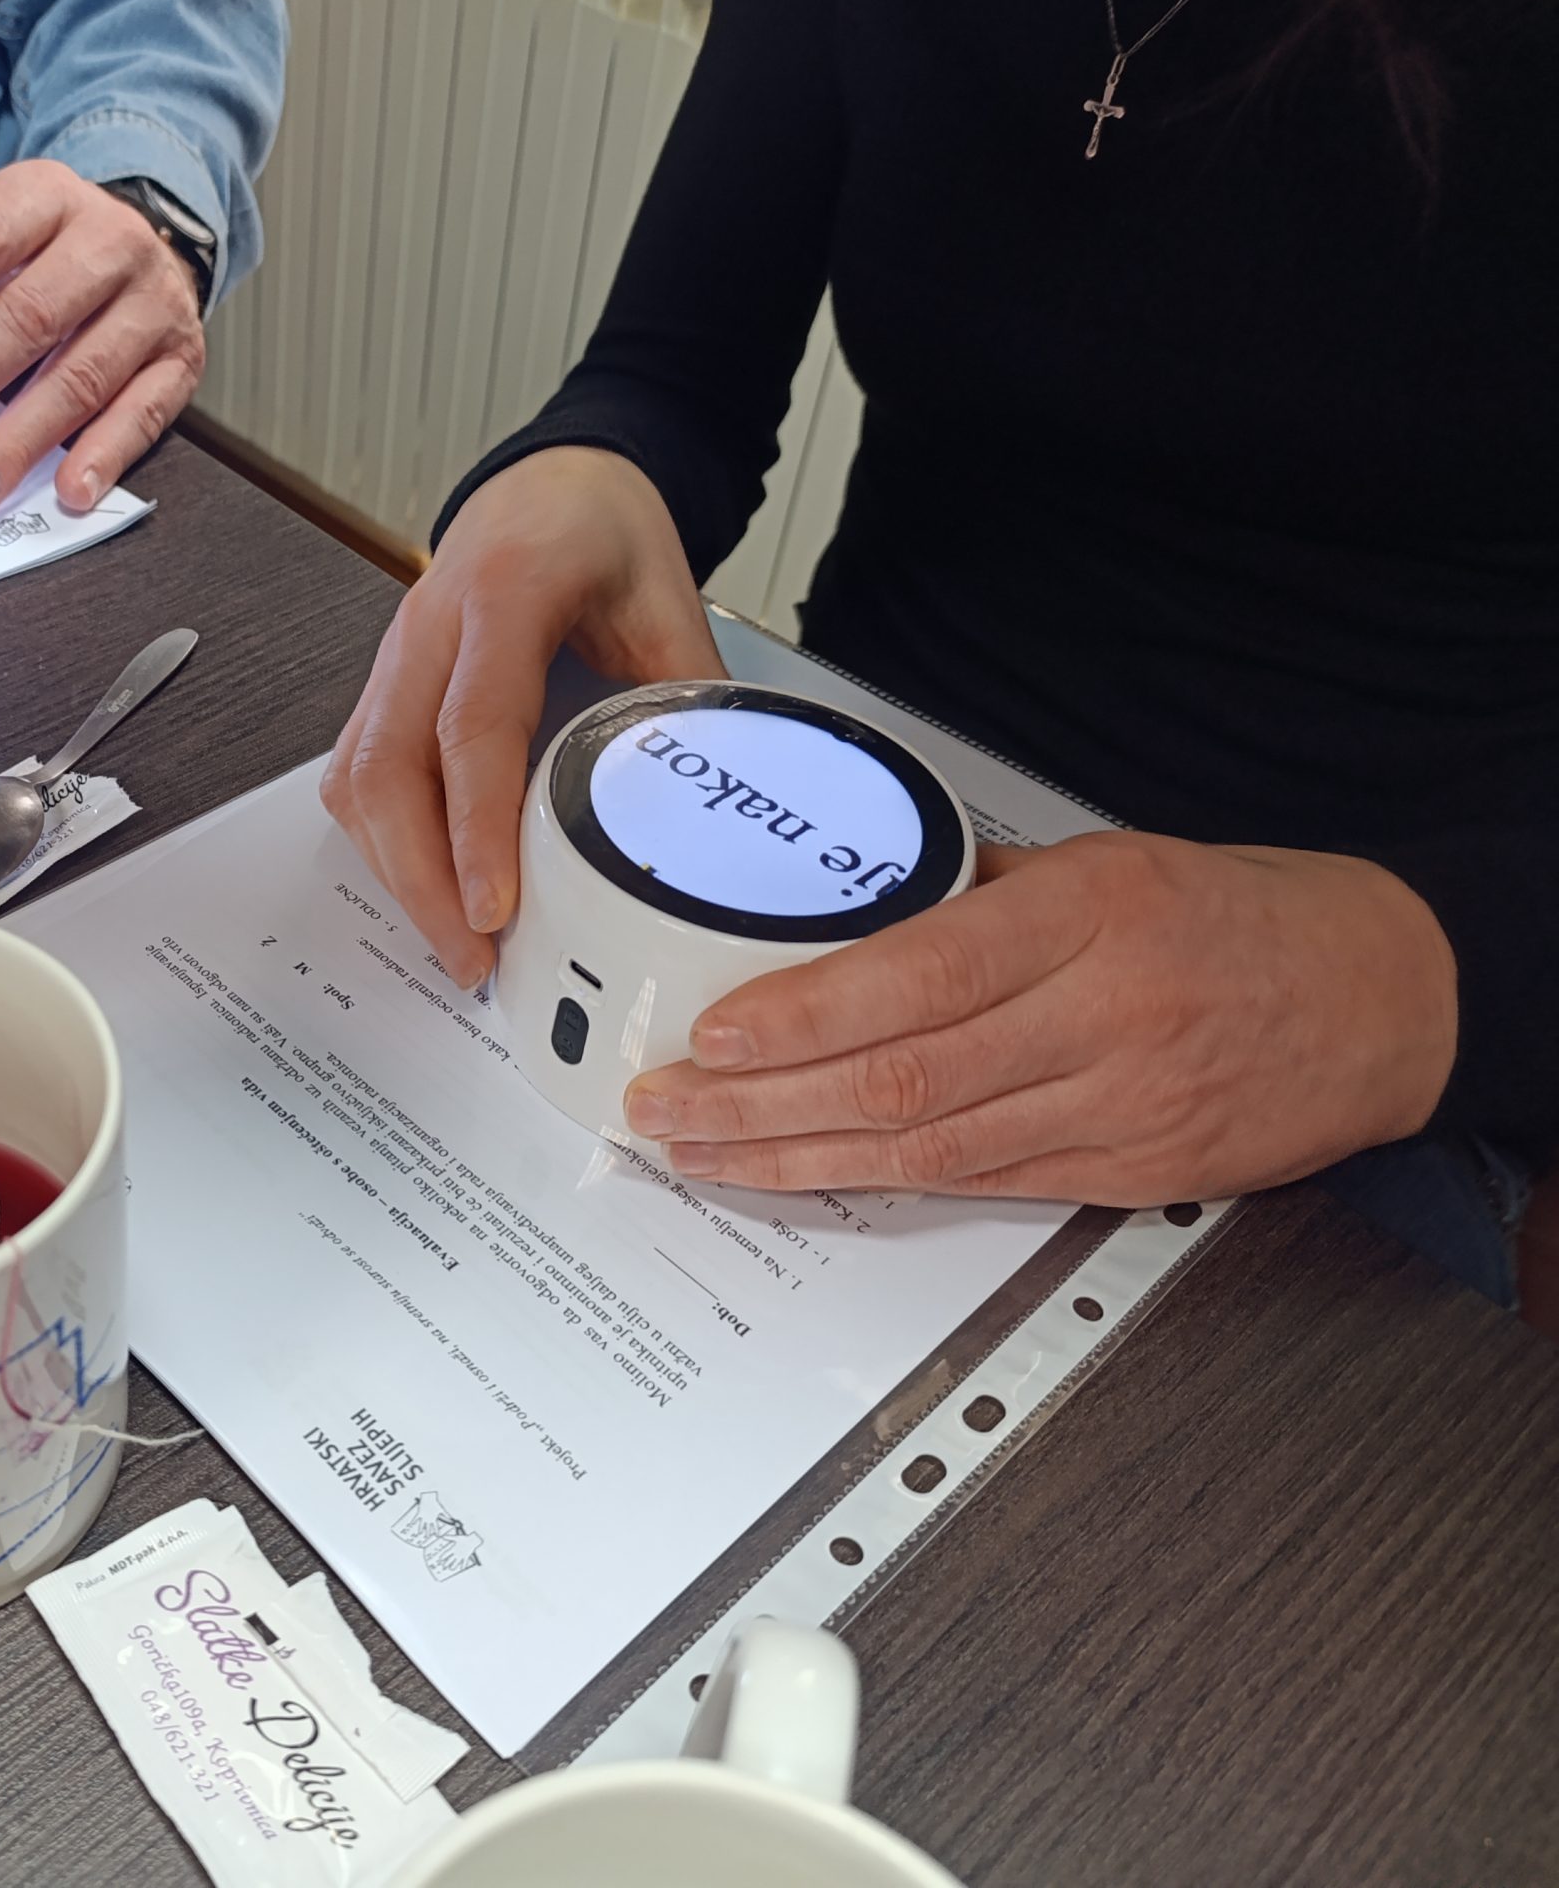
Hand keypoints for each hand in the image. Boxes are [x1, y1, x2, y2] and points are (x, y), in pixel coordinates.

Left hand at [0, 160, 205, 517]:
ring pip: (81, 378)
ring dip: (19, 441)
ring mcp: (152, 304)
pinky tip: (66, 489)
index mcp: (47, 197)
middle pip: (28, 317)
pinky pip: (141, 416)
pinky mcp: (181, 361)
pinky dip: (101, 458)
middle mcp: (109, 243)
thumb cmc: (53, 254)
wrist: (152, 249)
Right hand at [322, 447, 721, 987]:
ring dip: (396, 871)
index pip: (473, 723)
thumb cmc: (602, 534)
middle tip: (471, 958)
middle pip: (390, 767)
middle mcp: (429, 625)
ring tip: (454, 944)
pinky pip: (355, 774)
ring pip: (359, 779)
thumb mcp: (669, 601)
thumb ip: (686, 702)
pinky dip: (381, 843)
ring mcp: (393, 657)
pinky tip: (423, 888)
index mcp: (506, 592)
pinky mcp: (381, 687)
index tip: (491, 908)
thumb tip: (715, 813)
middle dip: (420, 878)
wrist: (551, 483)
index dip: (476, 825)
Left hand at [625, 833, 1459, 1204]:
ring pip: (926, 1150)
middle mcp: (1101, 1015)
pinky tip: (807, 1177)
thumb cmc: (1238, 915)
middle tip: (665, 1110)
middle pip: (900, 1078)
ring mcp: (1117, 1103)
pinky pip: (981, 1184)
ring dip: (796, 1157)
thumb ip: (979, 894)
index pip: (916, 977)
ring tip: (703, 1153)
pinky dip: (881, 1184)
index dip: (803, 1017)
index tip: (714, 1034)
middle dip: (760, 1103)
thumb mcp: (1108, 861)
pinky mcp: (1127, 1171)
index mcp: (1088, 916)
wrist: (1381, 995)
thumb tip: (847, 913)